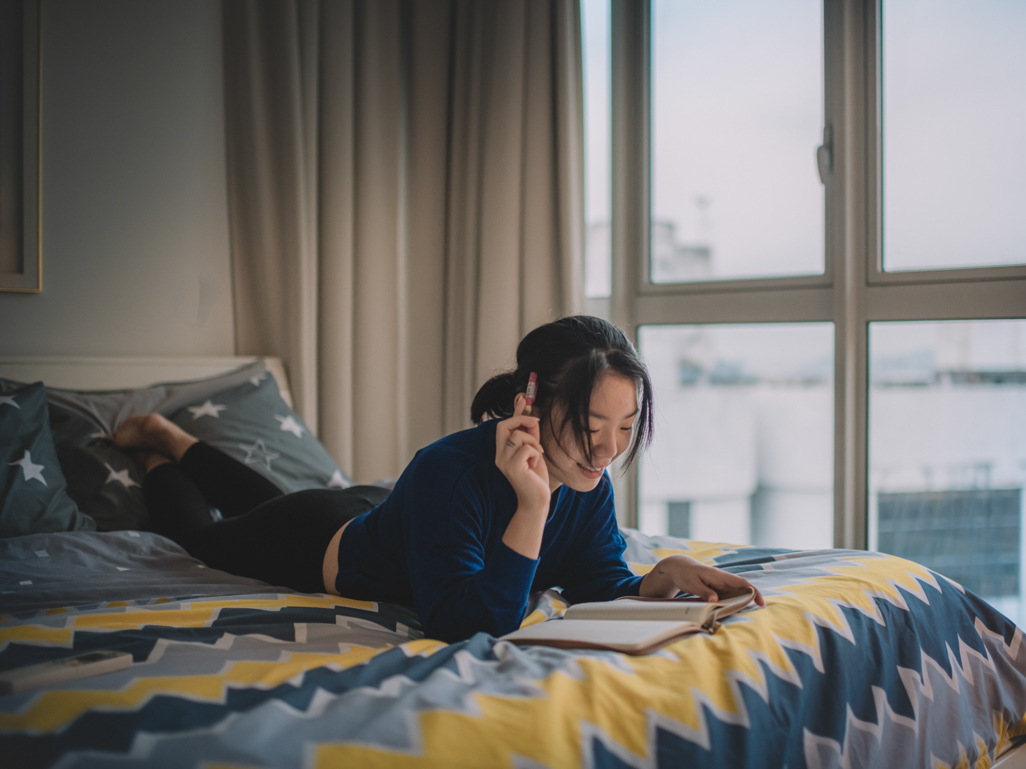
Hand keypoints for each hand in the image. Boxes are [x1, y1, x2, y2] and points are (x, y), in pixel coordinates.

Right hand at [495, 398, 549, 514]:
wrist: (537, 501)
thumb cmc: (536, 477)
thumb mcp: (534, 449)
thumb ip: (529, 431)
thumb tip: (527, 408)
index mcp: (502, 451)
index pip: (503, 425)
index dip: (515, 411)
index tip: (524, 397)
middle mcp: (499, 455)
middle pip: (503, 426)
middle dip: (522, 419)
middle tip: (536, 423)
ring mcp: (503, 462)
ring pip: (518, 436)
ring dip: (533, 442)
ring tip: (538, 454)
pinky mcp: (512, 468)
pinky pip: (525, 448)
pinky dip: (535, 452)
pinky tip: (535, 463)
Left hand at [640, 555, 765, 605]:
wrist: (677, 567)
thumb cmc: (684, 573)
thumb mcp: (692, 583)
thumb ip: (704, 592)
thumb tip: (716, 601)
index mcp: (719, 576)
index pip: (741, 582)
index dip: (753, 591)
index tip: (761, 602)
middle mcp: (722, 579)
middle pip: (742, 589)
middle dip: (751, 599)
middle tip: (758, 612)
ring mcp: (719, 584)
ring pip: (735, 593)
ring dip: (742, 602)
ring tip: (746, 615)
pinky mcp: (715, 588)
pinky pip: (727, 596)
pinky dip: (732, 603)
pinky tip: (732, 611)